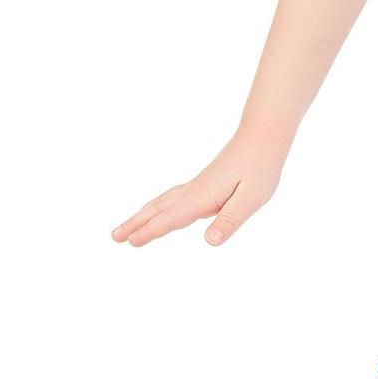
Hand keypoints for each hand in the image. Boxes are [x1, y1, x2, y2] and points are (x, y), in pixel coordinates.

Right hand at [111, 130, 286, 247]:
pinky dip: (158, 206)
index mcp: (203, 196)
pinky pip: (174, 198)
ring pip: (164, 202)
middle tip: (114, 237)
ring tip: (126, 228)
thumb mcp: (252, 199)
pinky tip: (159, 212)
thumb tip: (209, 242)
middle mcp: (195, 191)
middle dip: (136, 223)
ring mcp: (197, 186)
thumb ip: (230, 220)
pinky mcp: (204, 183)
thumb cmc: (260, 167)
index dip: (151, 230)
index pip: (172, 217)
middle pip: (159, 209)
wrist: (263, 136)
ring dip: (143, 215)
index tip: (130, 242)